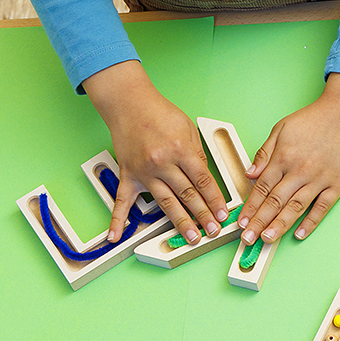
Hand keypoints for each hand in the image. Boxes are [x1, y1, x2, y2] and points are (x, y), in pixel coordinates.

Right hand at [82, 61, 229, 243]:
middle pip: (187, 194)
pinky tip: (116, 236)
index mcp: (181, 150)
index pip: (203, 180)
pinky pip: (122, 200)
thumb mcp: (188, 129)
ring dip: (180, 221)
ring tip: (192, 237)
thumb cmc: (160, 113)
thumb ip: (197, 154)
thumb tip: (206, 179)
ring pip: (165, 202)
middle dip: (203, 214)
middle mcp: (162, 163)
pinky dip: (117, 219)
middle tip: (214, 230)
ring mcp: (144, 171)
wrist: (129, 103)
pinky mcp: (128, 174)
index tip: (223, 213)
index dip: (215, 199)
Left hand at [237, 73, 339, 244]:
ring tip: (267, 239)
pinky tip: (299, 234)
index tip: (241, 222)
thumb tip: (250, 174)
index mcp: (284, 156)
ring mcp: (320, 178)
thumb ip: (264, 153)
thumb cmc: (313, 120)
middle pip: (276, 201)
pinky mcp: (337, 184)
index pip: (262, 188)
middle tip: (248, 238)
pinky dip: (311, 222)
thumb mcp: (281, 128)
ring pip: (296, 207)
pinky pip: (322, 207)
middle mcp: (300, 170)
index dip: (250, 207)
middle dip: (259, 222)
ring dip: (280, 225)